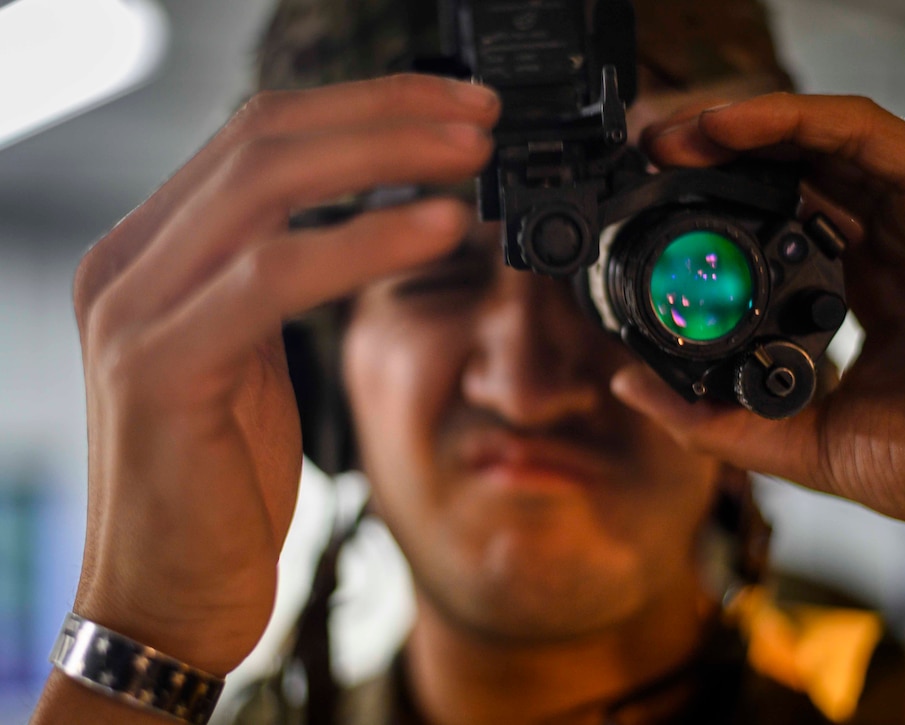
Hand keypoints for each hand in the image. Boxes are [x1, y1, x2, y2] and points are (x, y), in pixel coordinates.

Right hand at [70, 74, 498, 673]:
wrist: (166, 599)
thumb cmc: (220, 487)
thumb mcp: (252, 360)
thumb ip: (279, 280)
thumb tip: (364, 218)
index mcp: (154, 254)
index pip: (259, 138)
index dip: (364, 109)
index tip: (453, 110)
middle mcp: (130, 264)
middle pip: (264, 138)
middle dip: (384, 115)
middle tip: (478, 117)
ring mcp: (135, 310)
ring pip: (268, 185)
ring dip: (385, 158)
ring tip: (473, 155)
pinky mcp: (160, 366)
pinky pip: (275, 275)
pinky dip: (365, 242)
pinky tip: (440, 227)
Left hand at [616, 93, 904, 595]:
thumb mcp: (803, 439)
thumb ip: (716, 419)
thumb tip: (632, 389)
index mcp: (862, 292)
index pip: (781, 225)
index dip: (716, 210)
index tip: (653, 212)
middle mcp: (891, 244)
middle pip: (795, 173)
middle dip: (718, 159)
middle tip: (650, 159)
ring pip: (823, 140)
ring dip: (742, 127)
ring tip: (673, 135)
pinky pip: (864, 135)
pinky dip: (794, 119)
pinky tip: (729, 127)